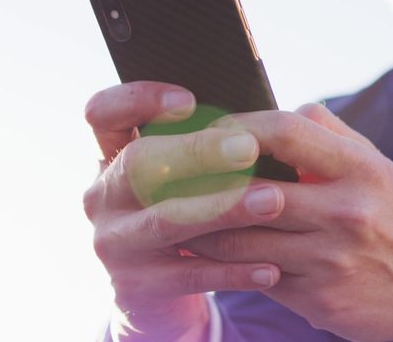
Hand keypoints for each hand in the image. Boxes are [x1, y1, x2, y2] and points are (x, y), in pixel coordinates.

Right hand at [83, 81, 284, 340]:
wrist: (163, 293)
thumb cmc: (192, 209)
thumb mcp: (189, 174)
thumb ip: (215, 142)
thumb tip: (290, 115)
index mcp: (114, 154)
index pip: (103, 112)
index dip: (138, 100)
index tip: (189, 101)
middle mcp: (103, 195)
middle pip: (138, 163)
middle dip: (197, 152)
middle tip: (249, 148)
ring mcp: (115, 242)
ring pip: (166, 220)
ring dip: (224, 209)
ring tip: (273, 201)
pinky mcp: (135, 286)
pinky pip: (190, 274)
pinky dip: (234, 271)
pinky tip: (271, 267)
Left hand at [182, 103, 392, 341]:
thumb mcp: (379, 168)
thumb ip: (332, 135)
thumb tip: (283, 111)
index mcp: (361, 170)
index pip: (287, 132)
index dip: (238, 127)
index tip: (209, 129)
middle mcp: (346, 211)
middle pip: (251, 191)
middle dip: (202, 185)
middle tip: (167, 177)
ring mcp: (330, 259)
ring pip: (241, 240)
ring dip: (199, 230)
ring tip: (172, 218)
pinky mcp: (318, 299)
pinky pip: (255, 277)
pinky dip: (225, 265)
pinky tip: (204, 256)